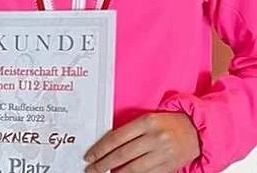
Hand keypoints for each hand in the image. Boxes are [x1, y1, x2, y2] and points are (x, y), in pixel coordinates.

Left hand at [84, 112, 199, 171]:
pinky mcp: (169, 166)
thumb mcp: (147, 119)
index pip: (116, 137)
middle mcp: (155, 138)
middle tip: (92, 169)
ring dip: (117, 172)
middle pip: (122, 154)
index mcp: (146, 122)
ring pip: (134, 168)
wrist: (196, 131)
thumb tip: (107, 146)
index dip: (100, 149)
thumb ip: (129, 130)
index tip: (90, 156)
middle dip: (103, 164)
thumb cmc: (168, 123)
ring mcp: (163, 154)